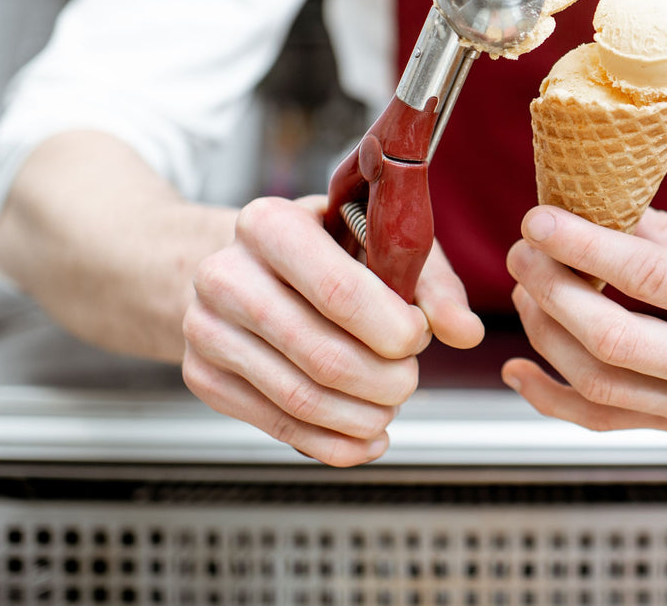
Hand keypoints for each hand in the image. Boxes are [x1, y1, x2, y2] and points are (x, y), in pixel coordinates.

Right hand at [182, 196, 483, 465]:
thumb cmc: (320, 247)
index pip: (338, 291)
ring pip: (300, 398)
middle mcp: (225, 274)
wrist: (239, 264)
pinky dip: (334, 443)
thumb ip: (431, 284)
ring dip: (363, 417)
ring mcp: (205, 329)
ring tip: (391, 406)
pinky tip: (366, 435)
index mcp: (269, 223)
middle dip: (385, 380)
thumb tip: (464, 332)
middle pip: (322, 354)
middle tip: (410, 378)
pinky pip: (277, 426)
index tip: (418, 338)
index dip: (391, 328)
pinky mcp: (203, 376)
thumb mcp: (381, 242)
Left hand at [501, 207, 666, 433]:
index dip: (585, 245)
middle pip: (613, 338)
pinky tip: (522, 370)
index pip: (649, 276)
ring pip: (601, 386)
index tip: (542, 218)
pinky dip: (555, 400)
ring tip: (527, 289)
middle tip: (523, 251)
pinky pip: (608, 424)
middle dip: (553, 289)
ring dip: (547, 335)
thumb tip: (601, 213)